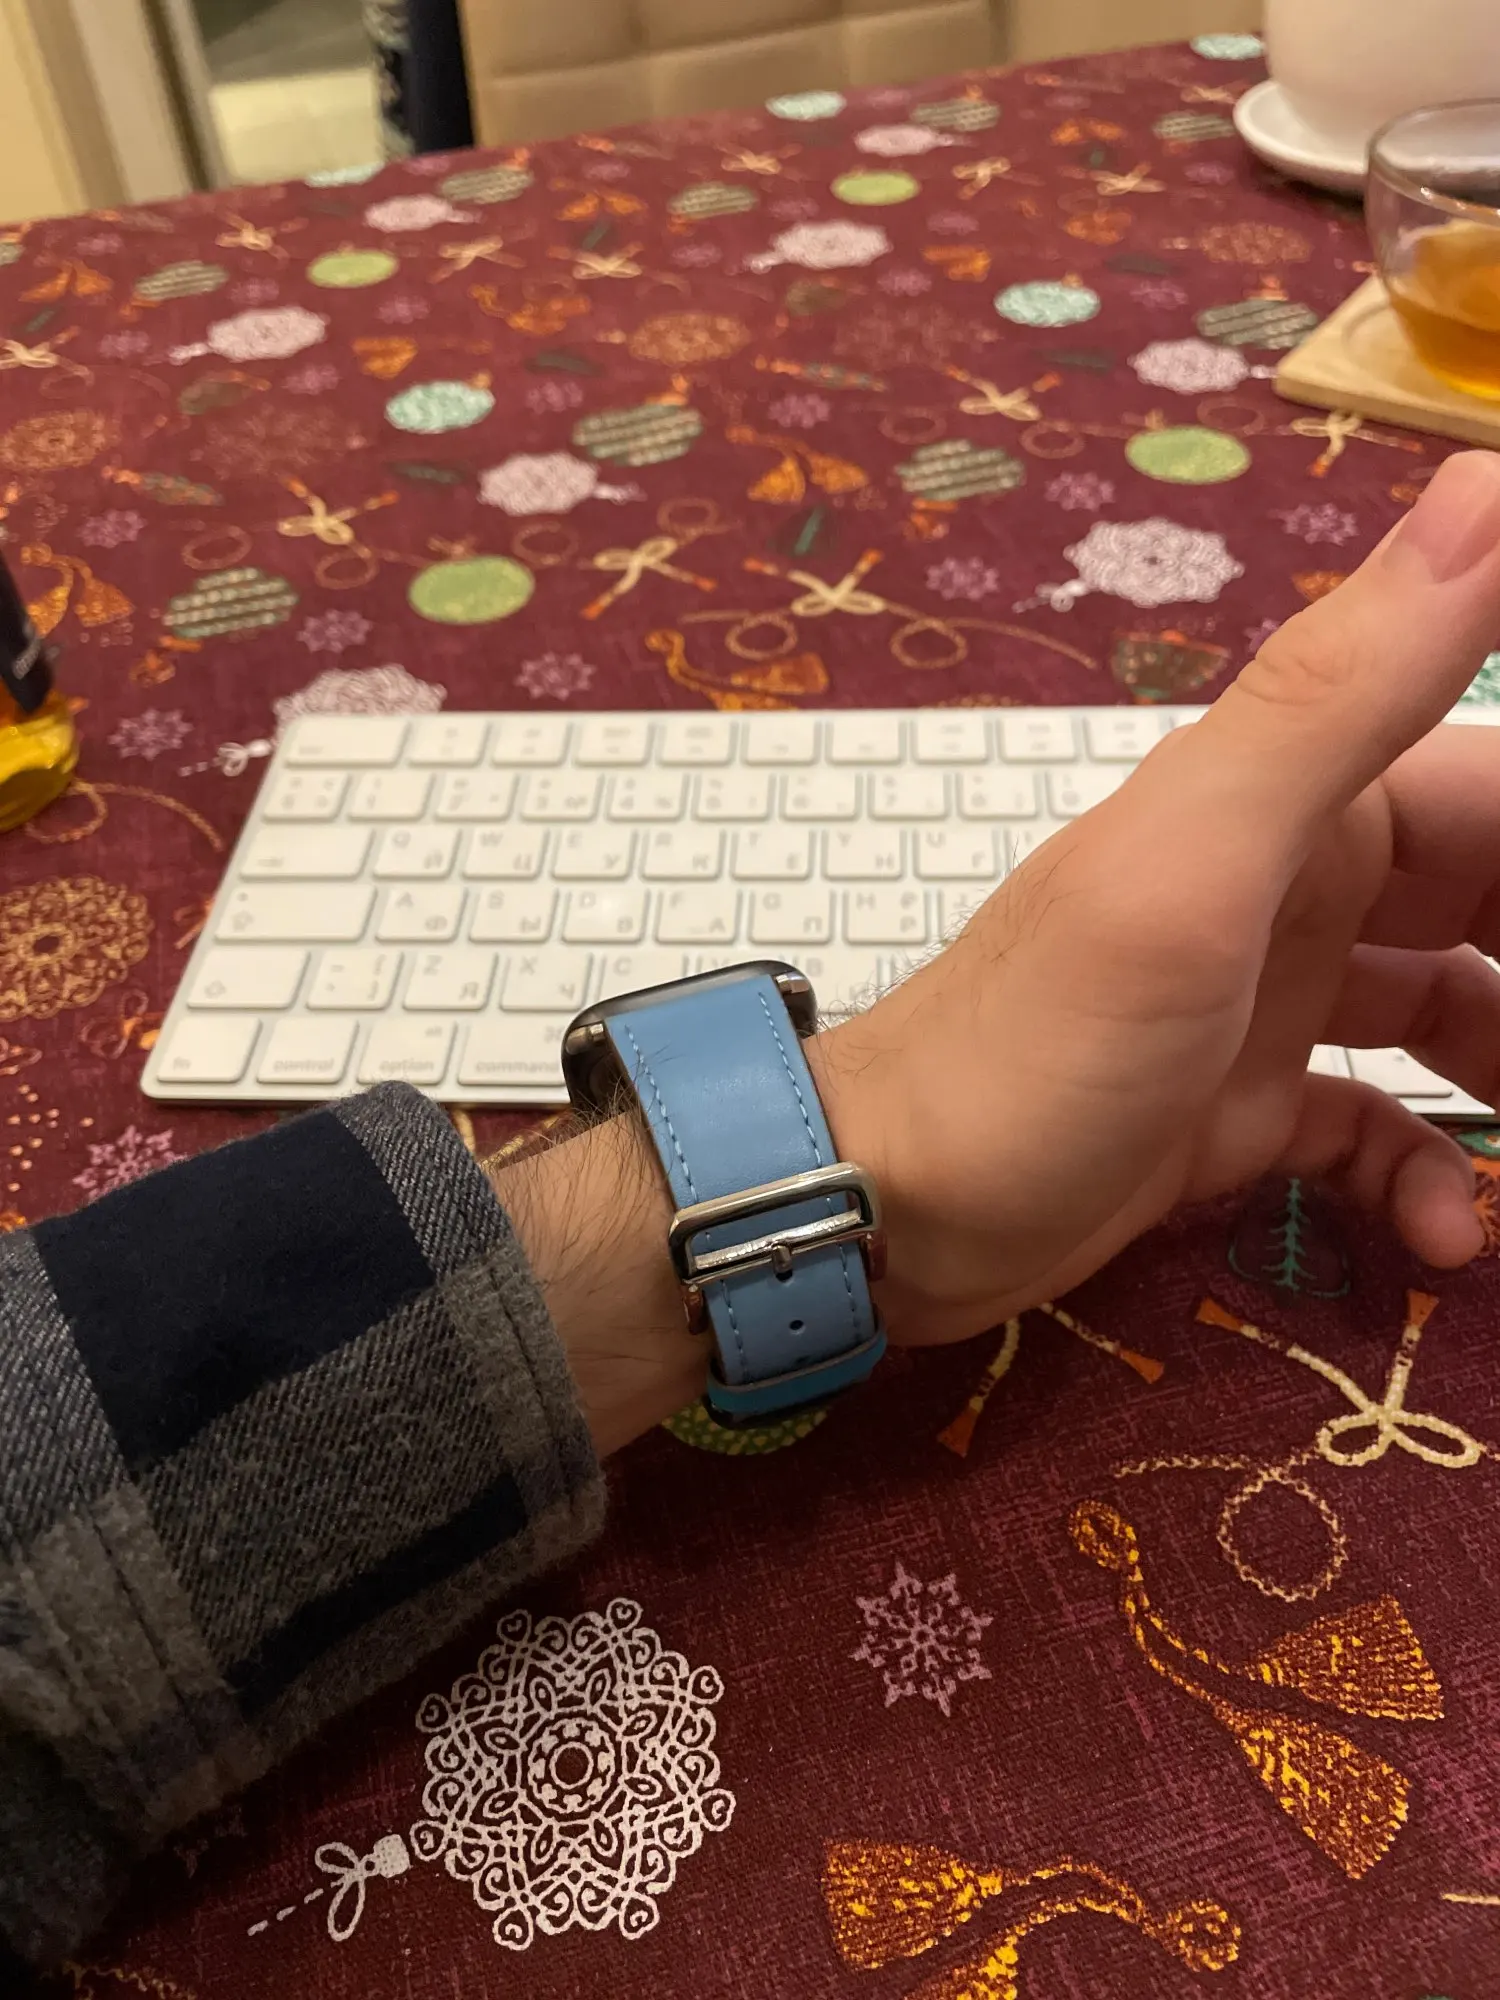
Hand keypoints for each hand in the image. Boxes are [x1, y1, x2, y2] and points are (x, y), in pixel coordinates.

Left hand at [811, 450, 1499, 1346]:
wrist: (887, 1208)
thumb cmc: (1041, 1044)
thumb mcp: (1199, 862)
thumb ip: (1341, 689)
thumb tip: (1489, 480)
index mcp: (1295, 805)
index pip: (1493, 786)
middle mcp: (1291, 887)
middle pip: (1484, 893)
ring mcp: (1264, 1002)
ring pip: (1448, 1010)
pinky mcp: (1238, 1110)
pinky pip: (1375, 1124)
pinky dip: (1422, 1172)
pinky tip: (1447, 1236)